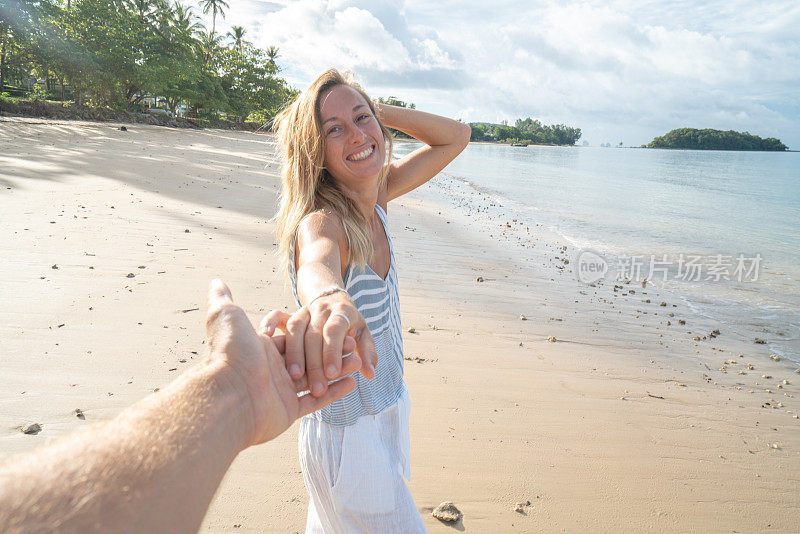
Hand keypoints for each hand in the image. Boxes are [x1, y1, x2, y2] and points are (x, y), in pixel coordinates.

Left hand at [204, 279, 355, 446]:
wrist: (228, 396)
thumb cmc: (229, 352)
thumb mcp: (225, 316)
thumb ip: (223, 298)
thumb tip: (215, 281)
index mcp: (261, 348)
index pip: (294, 338)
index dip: (316, 333)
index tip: (337, 327)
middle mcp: (270, 369)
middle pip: (309, 358)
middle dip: (333, 352)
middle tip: (353, 345)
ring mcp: (279, 392)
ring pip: (316, 378)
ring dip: (338, 371)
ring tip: (358, 363)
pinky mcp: (287, 412)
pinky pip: (315, 402)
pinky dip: (334, 393)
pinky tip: (352, 383)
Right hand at [259, 292, 377, 397]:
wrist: (333, 299)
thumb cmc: (350, 324)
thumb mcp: (363, 334)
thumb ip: (367, 352)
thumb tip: (370, 373)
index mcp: (343, 311)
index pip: (335, 331)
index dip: (333, 352)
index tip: (332, 374)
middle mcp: (322, 309)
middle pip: (314, 334)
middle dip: (315, 361)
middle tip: (316, 386)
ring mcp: (304, 310)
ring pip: (295, 328)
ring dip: (294, 352)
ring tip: (295, 375)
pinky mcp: (290, 314)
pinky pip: (277, 315)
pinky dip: (270, 322)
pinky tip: (265, 334)